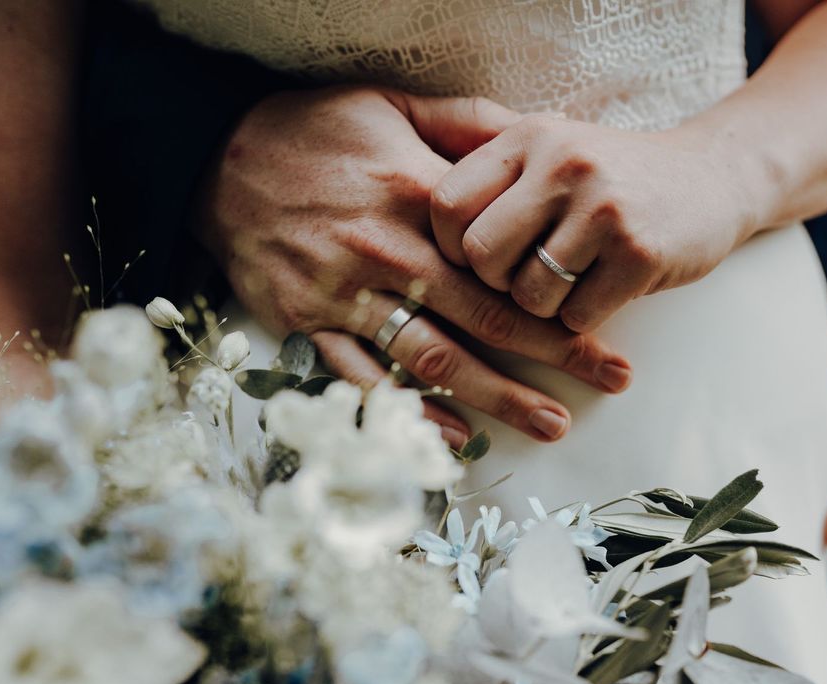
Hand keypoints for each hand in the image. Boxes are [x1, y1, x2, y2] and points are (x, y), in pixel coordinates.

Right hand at [191, 86, 632, 445]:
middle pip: (486, 320)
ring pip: (434, 358)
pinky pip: (365, 379)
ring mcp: (346, 295)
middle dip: (554, 356)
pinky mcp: (308, 323)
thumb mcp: (391, 105)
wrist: (217, 158)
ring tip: (548, 424)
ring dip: (495, 397)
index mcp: (418, 200)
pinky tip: (451, 435)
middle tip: (607, 383)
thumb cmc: (313, 130)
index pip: (508, 262)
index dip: (563, 299)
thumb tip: (533, 133)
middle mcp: (388, 254)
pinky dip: (407, 410)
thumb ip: (466, 123)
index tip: (609, 328)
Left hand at [428, 115, 757, 331]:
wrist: (714, 178)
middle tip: (523, 279)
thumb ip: (490, 177)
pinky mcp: (639, 253)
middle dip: (493, 285)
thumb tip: (410, 227)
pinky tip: (604, 289)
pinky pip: (576, 316)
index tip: (471, 261)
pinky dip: (582, 318)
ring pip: (527, 295)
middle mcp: (562, 165)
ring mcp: (604, 209)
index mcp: (527, 138)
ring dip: (543, 307)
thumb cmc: (610, 180)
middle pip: (479, 256)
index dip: (445, 247)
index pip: (445, 204)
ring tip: (572, 281)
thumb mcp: (550, 152)